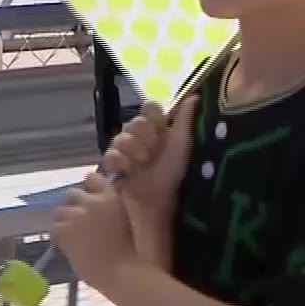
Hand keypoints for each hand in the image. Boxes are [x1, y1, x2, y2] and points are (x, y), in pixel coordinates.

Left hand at [52, 172, 137, 288]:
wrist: (120, 273)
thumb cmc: (126, 251)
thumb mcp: (122, 218)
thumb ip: (107, 205)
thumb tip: (92, 200)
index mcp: (110, 197)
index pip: (92, 177)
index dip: (88, 190)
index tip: (89, 202)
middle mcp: (92, 201)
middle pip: (71, 193)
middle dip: (72, 206)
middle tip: (77, 223)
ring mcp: (76, 215)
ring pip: (59, 211)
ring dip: (64, 222)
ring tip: (73, 237)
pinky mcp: (64, 230)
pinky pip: (54, 228)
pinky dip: (58, 236)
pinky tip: (68, 246)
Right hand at [101, 96, 198, 213]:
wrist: (154, 210)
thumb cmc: (171, 178)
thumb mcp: (181, 148)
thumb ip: (184, 122)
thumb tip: (194, 96)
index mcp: (160, 131)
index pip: (150, 108)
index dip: (152, 114)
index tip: (158, 124)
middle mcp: (142, 138)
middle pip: (134, 121)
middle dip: (142, 134)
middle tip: (151, 151)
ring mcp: (125, 153)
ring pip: (120, 137)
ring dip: (132, 148)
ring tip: (141, 164)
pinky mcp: (112, 168)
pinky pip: (109, 155)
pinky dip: (118, 161)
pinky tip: (126, 170)